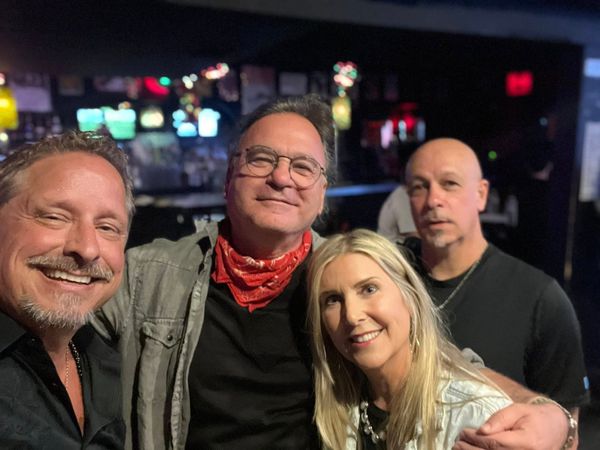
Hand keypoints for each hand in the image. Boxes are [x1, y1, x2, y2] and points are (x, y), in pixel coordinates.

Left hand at [452, 402, 568, 449]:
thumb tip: (481, 430)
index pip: (495, 443)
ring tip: (460, 449)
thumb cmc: (535, 417)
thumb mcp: (517, 410)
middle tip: (456, 443)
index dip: (476, 439)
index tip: (463, 433)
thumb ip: (499, 419)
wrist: (558, 429)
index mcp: (527, 442)